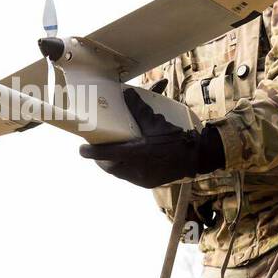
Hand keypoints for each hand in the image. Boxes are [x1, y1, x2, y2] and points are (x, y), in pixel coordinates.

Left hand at [79, 90, 224, 188]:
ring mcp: (142, 179)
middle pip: (110, 167)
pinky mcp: (149, 183)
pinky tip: (129, 162)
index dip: (91, 153)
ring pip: (120, 173)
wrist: (196, 156)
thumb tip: (127, 94)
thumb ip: (139, 109)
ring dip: (114, 165)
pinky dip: (127, 170)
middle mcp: (136, 169)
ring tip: (111, 156)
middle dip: (102, 160)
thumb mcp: (156, 121)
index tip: (81, 149)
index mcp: (136, 153)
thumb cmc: (176, 137)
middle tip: (97, 151)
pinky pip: (131, 177)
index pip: (106, 154)